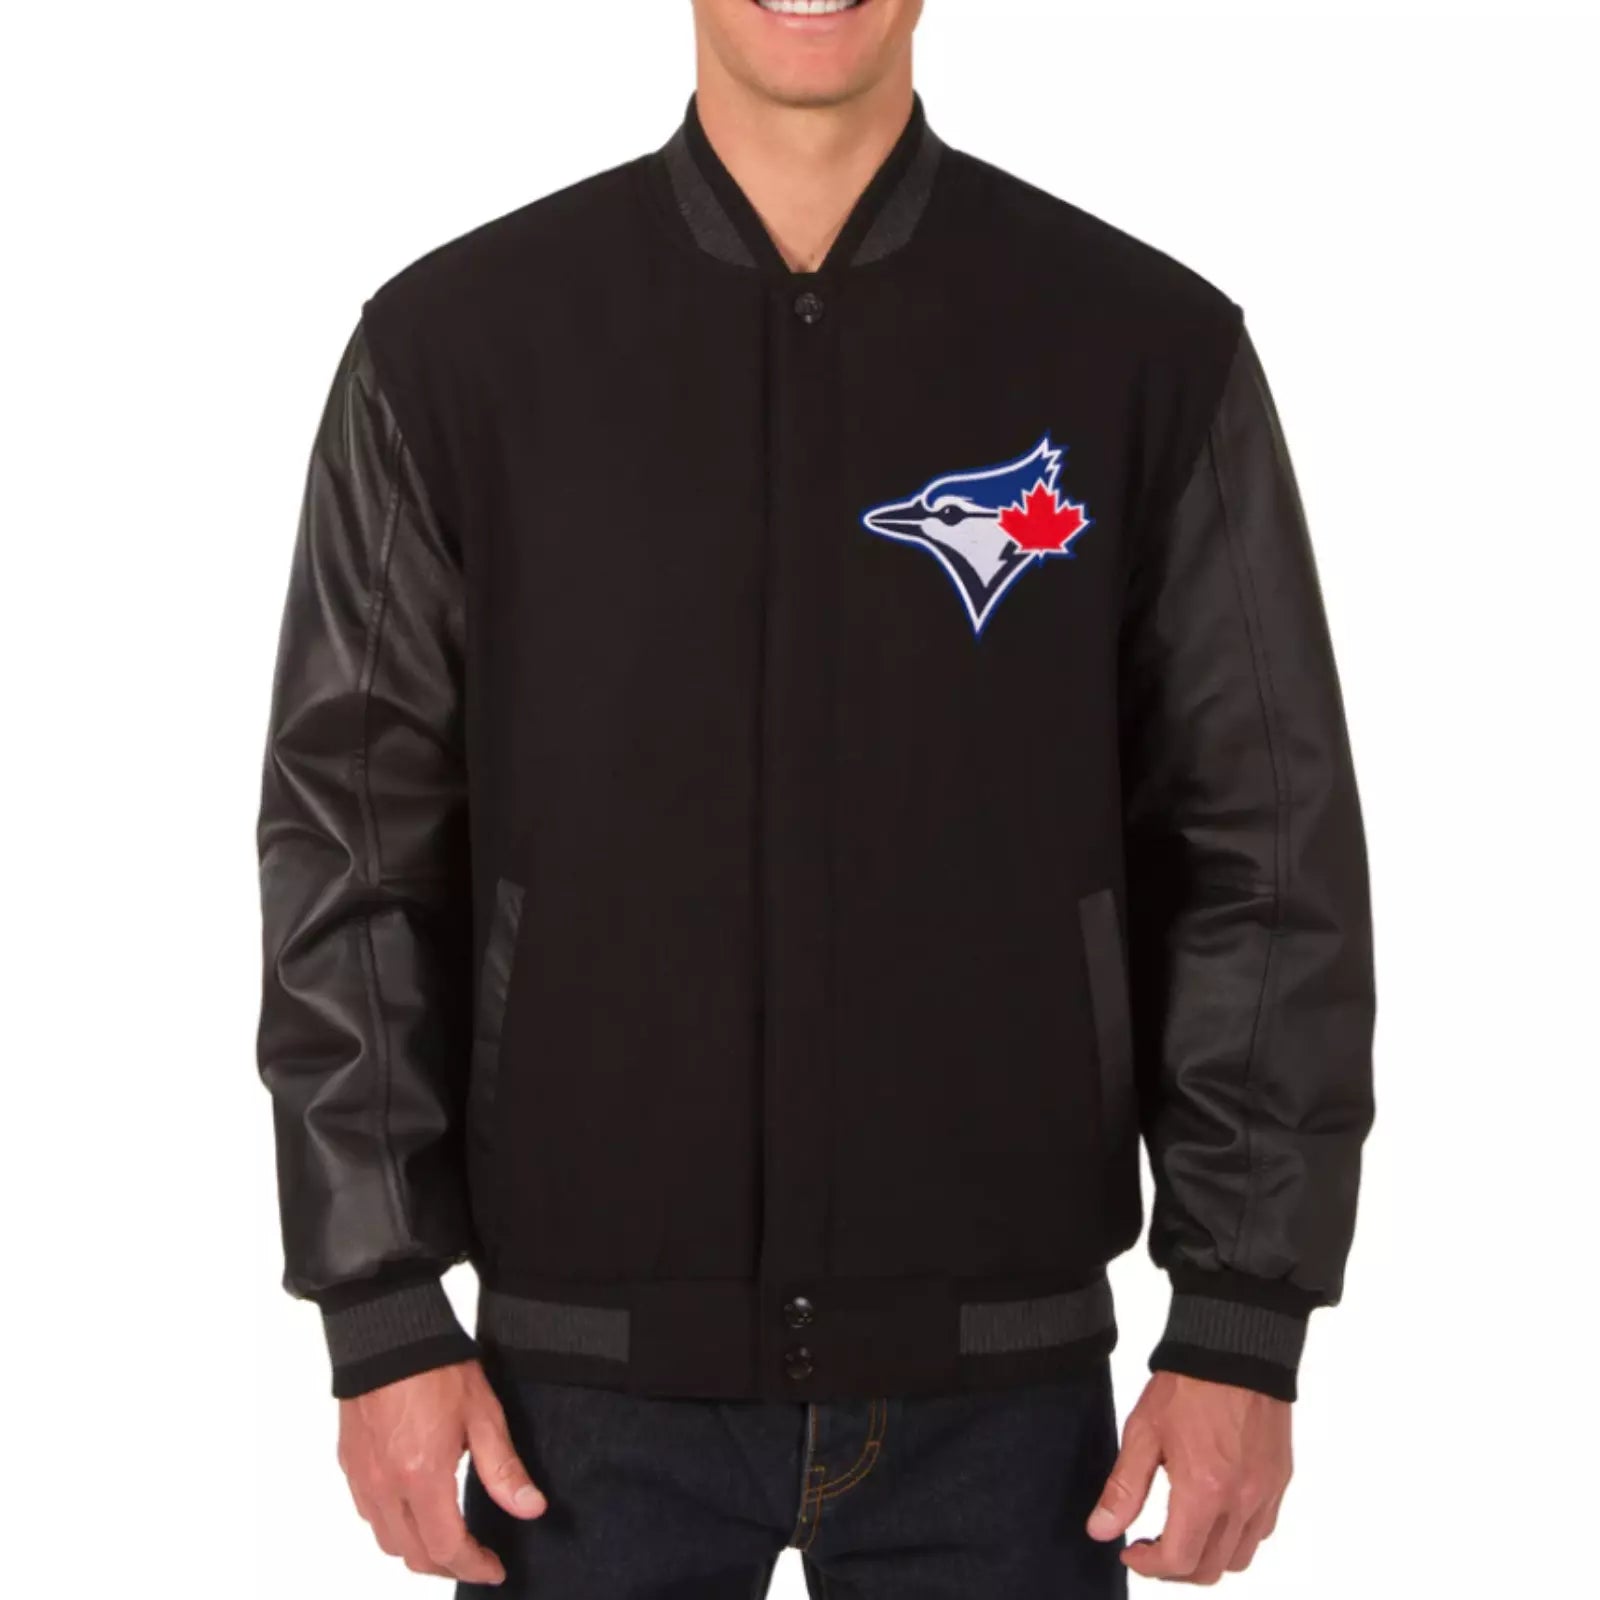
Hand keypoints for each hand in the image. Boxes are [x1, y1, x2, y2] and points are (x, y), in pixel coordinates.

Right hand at [337, 1359, 545, 1583]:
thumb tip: (530, 1509)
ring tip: (446, 1539)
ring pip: (386, 1540)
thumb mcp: (483, 1415)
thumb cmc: (436, 1367)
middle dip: (446, 1564)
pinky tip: (413, 1509)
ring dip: (416, 1550)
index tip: (494, 1569)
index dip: (473, 1566)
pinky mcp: (349, 1462)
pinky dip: (392, 1525)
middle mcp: (385, 1486)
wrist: (387, 1331)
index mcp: (422, 1477)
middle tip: (475, 1557)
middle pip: (412, 1554)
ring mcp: (362, 1477)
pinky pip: (368, 1513)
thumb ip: (504, 1469)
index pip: (446, 1547)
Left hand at [1086, 1371, 1290, 1583]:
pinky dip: (1235, 1538)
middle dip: (1175, 1569)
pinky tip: (1213, 1515)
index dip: (1148, 1566)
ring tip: (1181, 1534)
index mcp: (1205, 1491)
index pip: (1179, 1559)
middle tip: (1150, 1547)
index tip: (1130, 1553)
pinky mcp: (1280, 1479)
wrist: (1235, 1347)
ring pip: (1240, 1557)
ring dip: (1207, 1558)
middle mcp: (1242, 1502)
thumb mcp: (1143, 1431)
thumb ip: (1123, 1488)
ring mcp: (1267, 1493)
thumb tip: (1101, 1531)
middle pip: (1210, 1569)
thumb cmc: (1188, 1385)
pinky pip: (1261, 1531)